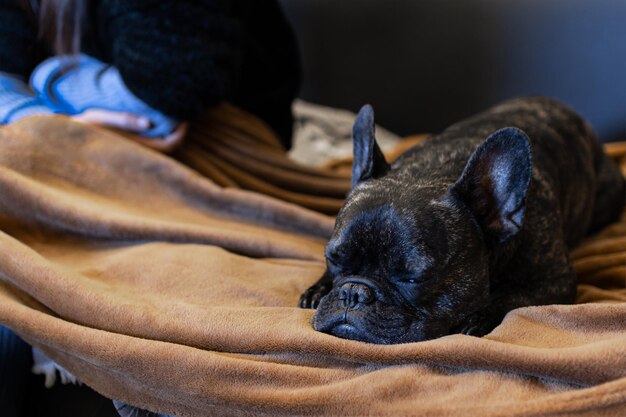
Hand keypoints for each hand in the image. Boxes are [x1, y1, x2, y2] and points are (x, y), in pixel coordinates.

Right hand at [72, 109, 186, 151]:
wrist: (64, 139)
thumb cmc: (80, 127)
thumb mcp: (99, 118)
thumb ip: (123, 119)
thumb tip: (149, 123)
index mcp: (134, 148)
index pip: (170, 144)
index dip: (181, 130)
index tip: (184, 113)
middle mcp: (139, 153)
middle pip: (171, 145)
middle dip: (178, 128)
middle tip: (180, 108)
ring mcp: (137, 151)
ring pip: (163, 144)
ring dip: (169, 129)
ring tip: (169, 110)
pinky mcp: (132, 148)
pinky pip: (154, 142)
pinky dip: (159, 131)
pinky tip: (155, 116)